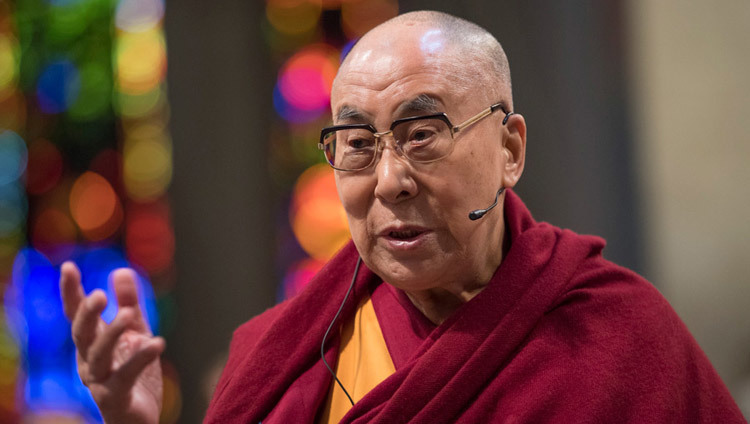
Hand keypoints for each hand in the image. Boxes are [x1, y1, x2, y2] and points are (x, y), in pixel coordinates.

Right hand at [60, 261, 164, 423]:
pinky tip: (158, 342)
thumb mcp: (135, 333)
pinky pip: (125, 376)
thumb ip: (129, 304)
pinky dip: (140, 358)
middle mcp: (89, 361)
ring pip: (98, 355)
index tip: (68, 266)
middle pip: (81, 334)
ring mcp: (99, 382)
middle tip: (99, 295)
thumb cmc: (134, 374)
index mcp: (91, 344)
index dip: (70, 292)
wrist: (141, 417)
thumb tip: (121, 270)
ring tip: (127, 315)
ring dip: (112, 333)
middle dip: (87, 314)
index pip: (76, 315)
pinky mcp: (115, 398)